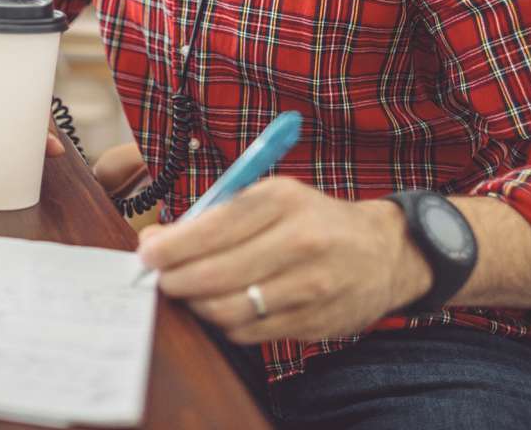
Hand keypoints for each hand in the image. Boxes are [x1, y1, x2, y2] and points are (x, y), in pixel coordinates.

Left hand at [134, 178, 430, 343]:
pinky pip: (250, 332)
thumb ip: (216, 215)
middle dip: (176, 280)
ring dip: (198, 305)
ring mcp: (309, 287)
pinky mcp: (313, 322)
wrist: (384, 253)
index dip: (173, 246)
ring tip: (189, 293)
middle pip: (216, 273)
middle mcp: (300, 242)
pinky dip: (226, 324)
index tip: (147, 253)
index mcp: (283, 200)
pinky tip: (223, 308)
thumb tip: (156, 240)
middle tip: (158, 280)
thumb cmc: (313, 220)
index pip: (215, 227)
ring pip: (230, 309)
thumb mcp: (273, 197)